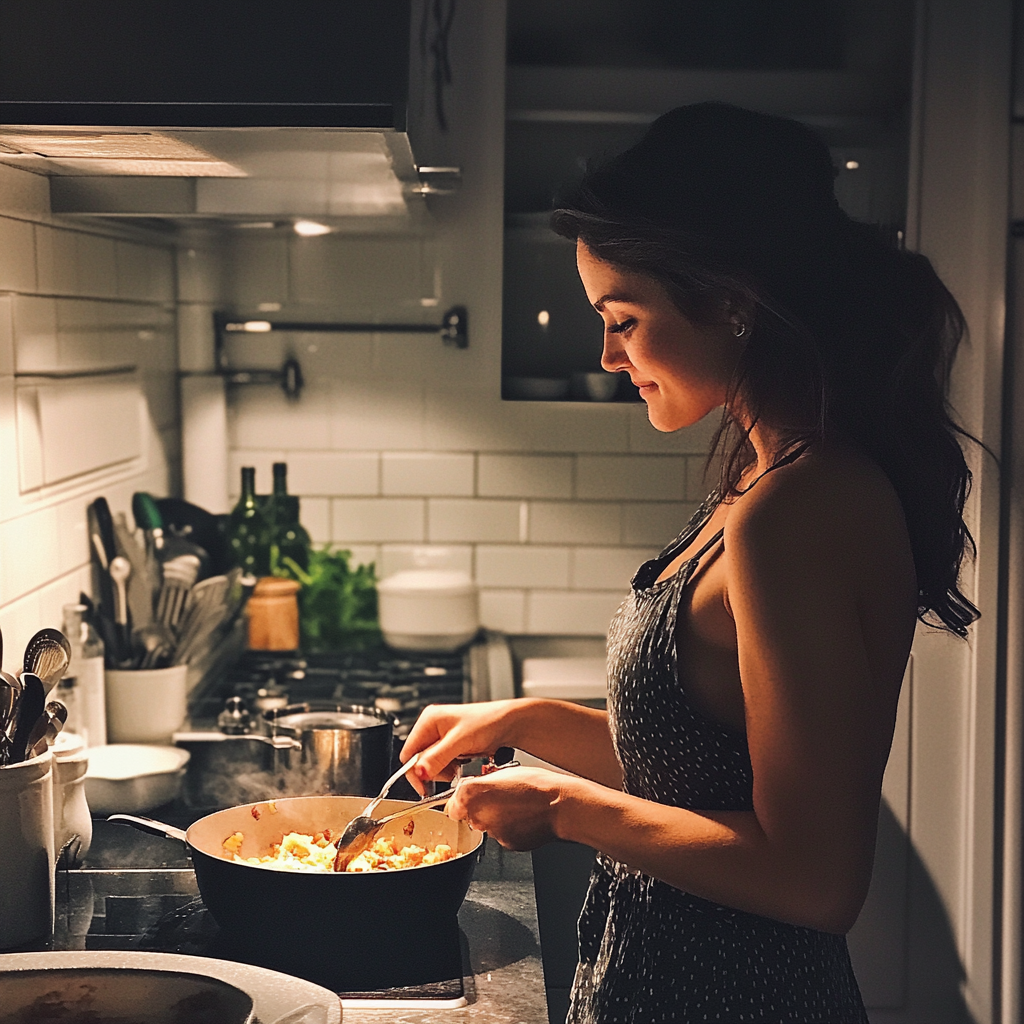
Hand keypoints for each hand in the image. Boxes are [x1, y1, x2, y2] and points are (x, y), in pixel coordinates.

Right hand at [400, 700, 522, 792]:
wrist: (509, 724)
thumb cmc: (488, 722)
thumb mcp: (460, 741)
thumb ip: (438, 757)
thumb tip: (419, 771)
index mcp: (429, 720)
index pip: (409, 752)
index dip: (414, 772)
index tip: (424, 788)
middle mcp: (433, 727)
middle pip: (419, 760)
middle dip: (433, 770)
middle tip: (449, 772)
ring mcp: (442, 737)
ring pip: (431, 764)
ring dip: (443, 771)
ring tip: (459, 764)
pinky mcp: (452, 746)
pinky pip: (443, 764)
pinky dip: (451, 769)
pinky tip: (462, 763)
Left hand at [444, 766, 568, 850]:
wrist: (559, 805)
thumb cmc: (536, 785)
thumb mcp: (502, 772)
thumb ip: (479, 783)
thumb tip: (470, 789)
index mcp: (472, 792)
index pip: (452, 805)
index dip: (461, 802)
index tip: (469, 799)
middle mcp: (477, 815)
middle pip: (470, 816)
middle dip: (481, 809)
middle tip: (500, 799)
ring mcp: (491, 832)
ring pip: (487, 826)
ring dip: (496, 819)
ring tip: (516, 807)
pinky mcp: (506, 844)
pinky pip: (502, 836)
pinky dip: (509, 829)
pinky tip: (522, 818)